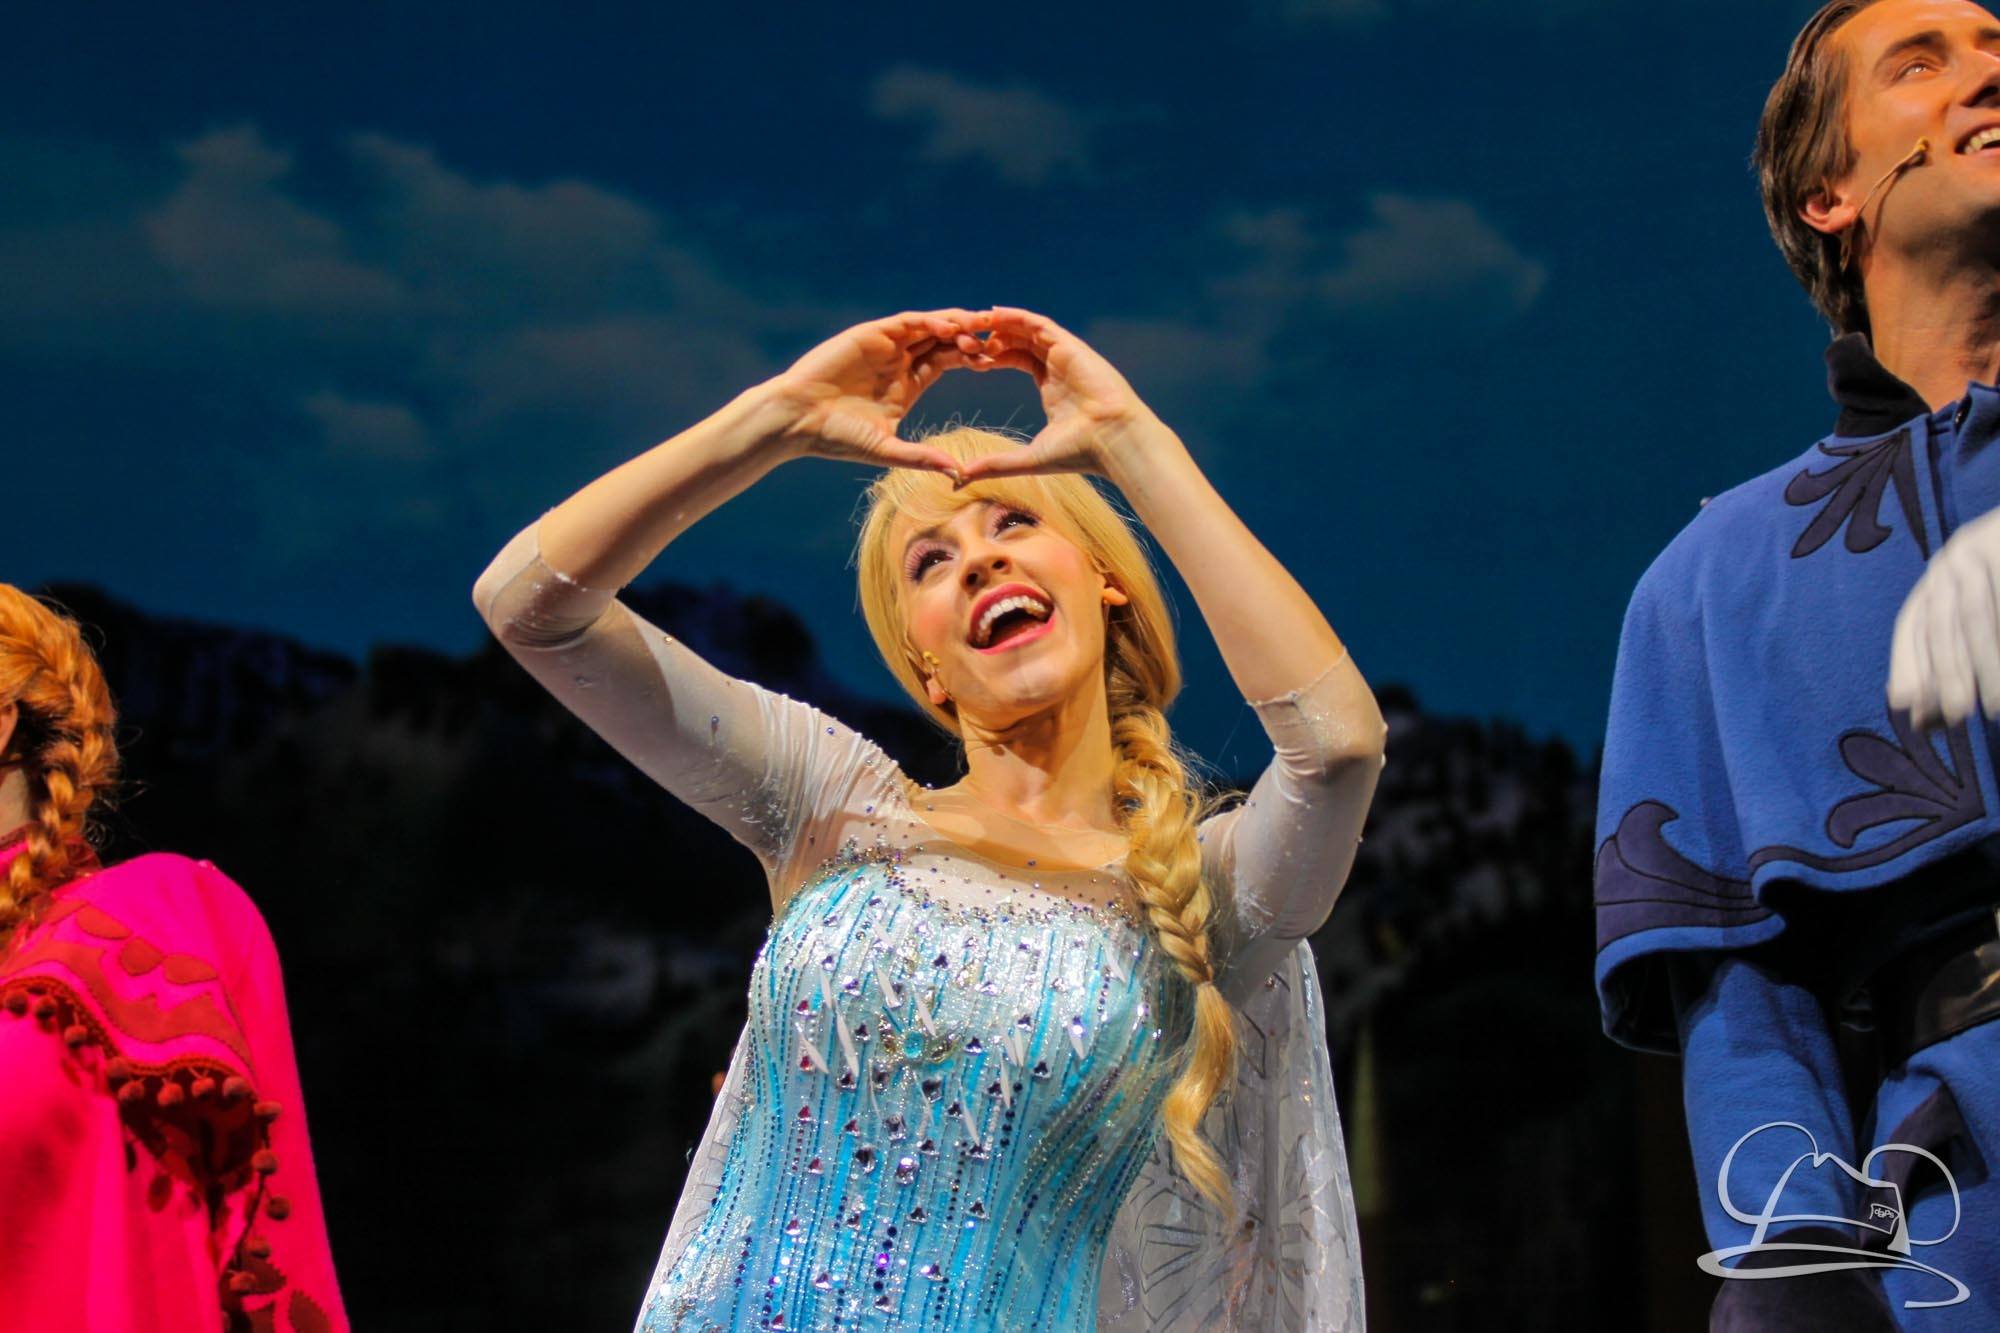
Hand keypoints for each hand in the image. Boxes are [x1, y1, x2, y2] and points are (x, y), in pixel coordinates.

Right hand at [762, 309, 985, 474]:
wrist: (797, 420)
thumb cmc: (837, 438)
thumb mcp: (887, 449)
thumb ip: (922, 457)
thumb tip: (958, 474)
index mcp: (907, 384)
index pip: (947, 362)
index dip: (972, 358)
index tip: (997, 360)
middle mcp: (898, 361)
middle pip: (943, 341)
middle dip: (969, 337)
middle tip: (997, 336)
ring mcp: (884, 346)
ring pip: (927, 327)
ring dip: (953, 325)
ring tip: (978, 326)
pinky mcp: (869, 335)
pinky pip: (905, 323)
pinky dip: (927, 321)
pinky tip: (948, 326)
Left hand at [952, 306, 1159, 482]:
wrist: (1113, 441)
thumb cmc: (1080, 452)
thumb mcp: (1029, 458)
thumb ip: (995, 464)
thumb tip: (961, 477)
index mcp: (1052, 388)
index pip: (1017, 359)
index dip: (991, 356)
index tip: (966, 357)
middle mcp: (1058, 367)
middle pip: (1019, 341)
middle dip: (991, 337)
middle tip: (962, 336)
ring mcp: (1066, 355)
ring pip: (1027, 329)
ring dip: (1000, 324)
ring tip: (973, 322)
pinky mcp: (1071, 347)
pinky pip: (1040, 324)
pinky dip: (1017, 317)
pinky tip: (993, 314)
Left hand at [1887, 505, 1999, 727]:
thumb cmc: (1998, 588)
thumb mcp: (1967, 611)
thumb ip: (1945, 661)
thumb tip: (1922, 718)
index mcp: (1938, 580)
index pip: (1913, 626)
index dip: (1907, 664)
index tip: (1905, 702)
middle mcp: (1953, 564)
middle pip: (1942, 624)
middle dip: (1946, 673)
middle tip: (1956, 715)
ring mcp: (1983, 552)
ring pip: (1976, 617)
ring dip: (1984, 666)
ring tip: (1994, 707)